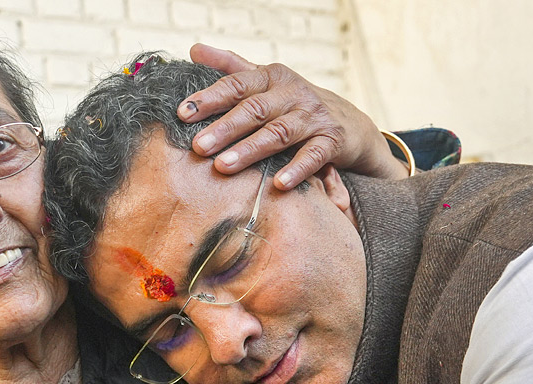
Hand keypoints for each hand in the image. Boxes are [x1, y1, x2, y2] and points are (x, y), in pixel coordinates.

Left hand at [183, 44, 407, 189]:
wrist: (349, 123)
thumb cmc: (295, 104)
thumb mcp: (266, 81)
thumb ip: (231, 68)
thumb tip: (194, 49)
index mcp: (272, 77)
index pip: (236, 85)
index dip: (210, 98)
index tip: (183, 113)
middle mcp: (292, 93)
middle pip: (254, 109)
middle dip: (225, 128)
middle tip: (198, 147)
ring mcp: (313, 117)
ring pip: (278, 133)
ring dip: (250, 150)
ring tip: (224, 166)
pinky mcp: (331, 141)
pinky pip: (313, 156)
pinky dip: (297, 169)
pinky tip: (278, 184)